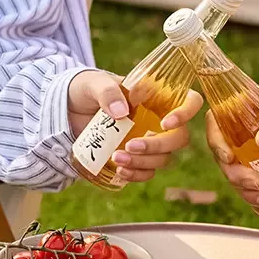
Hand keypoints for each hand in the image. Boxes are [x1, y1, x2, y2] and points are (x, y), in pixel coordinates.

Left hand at [68, 69, 202, 182]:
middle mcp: (159, 120)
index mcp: (157, 96)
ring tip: (116, 158)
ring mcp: (149, 141)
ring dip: (143, 163)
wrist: (69, 111)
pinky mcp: (137, 158)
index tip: (165, 123)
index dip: (185, 114)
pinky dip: (136, 175)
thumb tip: (122, 111)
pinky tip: (120, 171)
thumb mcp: (93, 84)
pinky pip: (147, 172)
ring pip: (163, 159)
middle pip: (179, 138)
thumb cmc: (86, 89)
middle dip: (158, 147)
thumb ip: (107, 92)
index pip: (189, 102)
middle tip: (131, 146)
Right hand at [206, 71, 258, 218]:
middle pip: (226, 156)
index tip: (230, 158)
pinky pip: (253, 193)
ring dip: (248, 195)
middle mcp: (252, 133)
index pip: (221, 120)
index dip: (217, 139)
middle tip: (257, 186)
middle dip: (236, 176)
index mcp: (256, 111)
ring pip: (237, 178)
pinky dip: (257, 204)